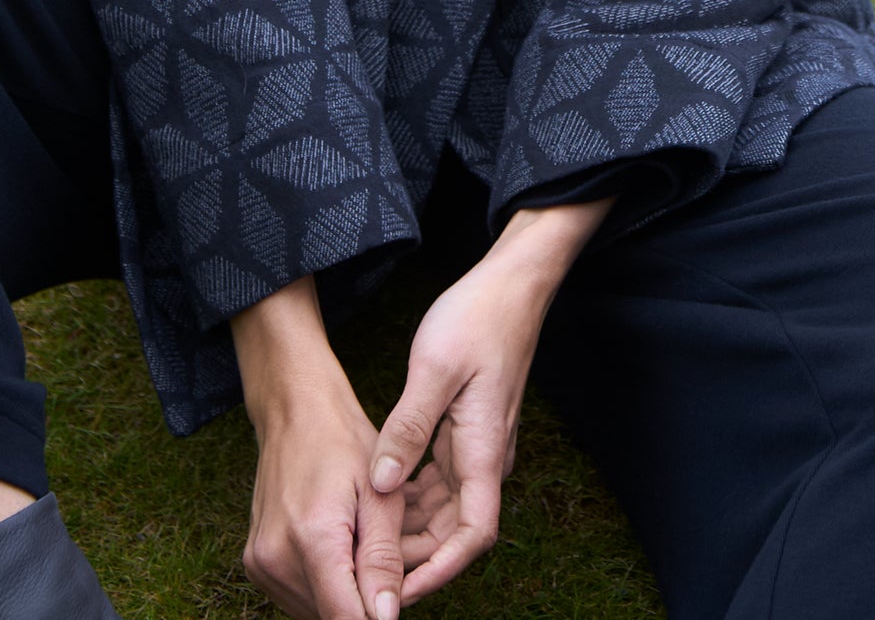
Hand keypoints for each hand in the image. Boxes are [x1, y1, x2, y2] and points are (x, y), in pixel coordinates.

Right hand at [233, 277, 404, 619]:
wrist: (294, 408)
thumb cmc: (344, 441)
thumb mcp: (380, 493)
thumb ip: (383, 559)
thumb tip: (387, 619)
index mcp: (312, 537)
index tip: (395, 604)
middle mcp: (275, 557)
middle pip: (331, 618)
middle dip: (365, 605)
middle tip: (386, 564)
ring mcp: (259, 563)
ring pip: (315, 613)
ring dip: (345, 597)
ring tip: (363, 550)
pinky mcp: (255, 563)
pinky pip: (299, 598)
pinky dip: (325, 587)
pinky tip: (341, 550)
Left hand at [370, 198, 612, 604]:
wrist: (511, 286)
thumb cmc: (476, 319)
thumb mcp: (433, 367)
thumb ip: (407, 428)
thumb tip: (378, 485)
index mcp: (484, 452)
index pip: (471, 535)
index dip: (440, 570)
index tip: (402, 593)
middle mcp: (485, 460)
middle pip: (452, 531)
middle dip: (414, 557)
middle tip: (365, 571)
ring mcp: (477, 448)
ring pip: (443, 508)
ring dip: (409, 527)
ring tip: (363, 542)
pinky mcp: (467, 433)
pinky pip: (438, 480)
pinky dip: (411, 495)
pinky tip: (377, 497)